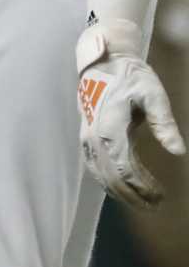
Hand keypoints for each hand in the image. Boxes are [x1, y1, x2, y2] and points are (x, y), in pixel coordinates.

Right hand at [77, 15, 185, 206]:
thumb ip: (165, 124)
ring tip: (142, 202)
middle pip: (110, 177)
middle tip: (154, 207)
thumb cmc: (130, 75)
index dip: (142, 188)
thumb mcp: (153, 96)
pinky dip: (108, 179)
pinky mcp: (87, 133)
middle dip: (131, 196)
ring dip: (120, 191)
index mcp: (109, 129)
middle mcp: (94, 137)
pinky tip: (124, 185)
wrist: (102, 60)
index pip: (125, 170)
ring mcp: (87, 136)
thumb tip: (178, 151)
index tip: (161, 196)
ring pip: (100, 173)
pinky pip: (95, 164)